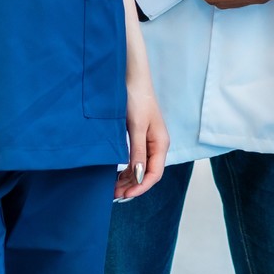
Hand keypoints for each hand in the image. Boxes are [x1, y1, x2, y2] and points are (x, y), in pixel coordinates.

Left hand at [117, 78, 168, 199]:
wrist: (131, 78)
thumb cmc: (136, 99)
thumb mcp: (137, 126)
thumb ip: (139, 151)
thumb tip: (140, 175)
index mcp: (161, 143)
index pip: (154, 174)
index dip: (141, 187)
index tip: (125, 195)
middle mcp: (156, 145)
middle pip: (148, 173)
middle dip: (133, 186)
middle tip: (114, 194)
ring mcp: (148, 141)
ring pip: (141, 168)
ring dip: (129, 180)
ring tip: (113, 188)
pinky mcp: (139, 137)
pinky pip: (135, 160)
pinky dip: (127, 170)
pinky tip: (117, 175)